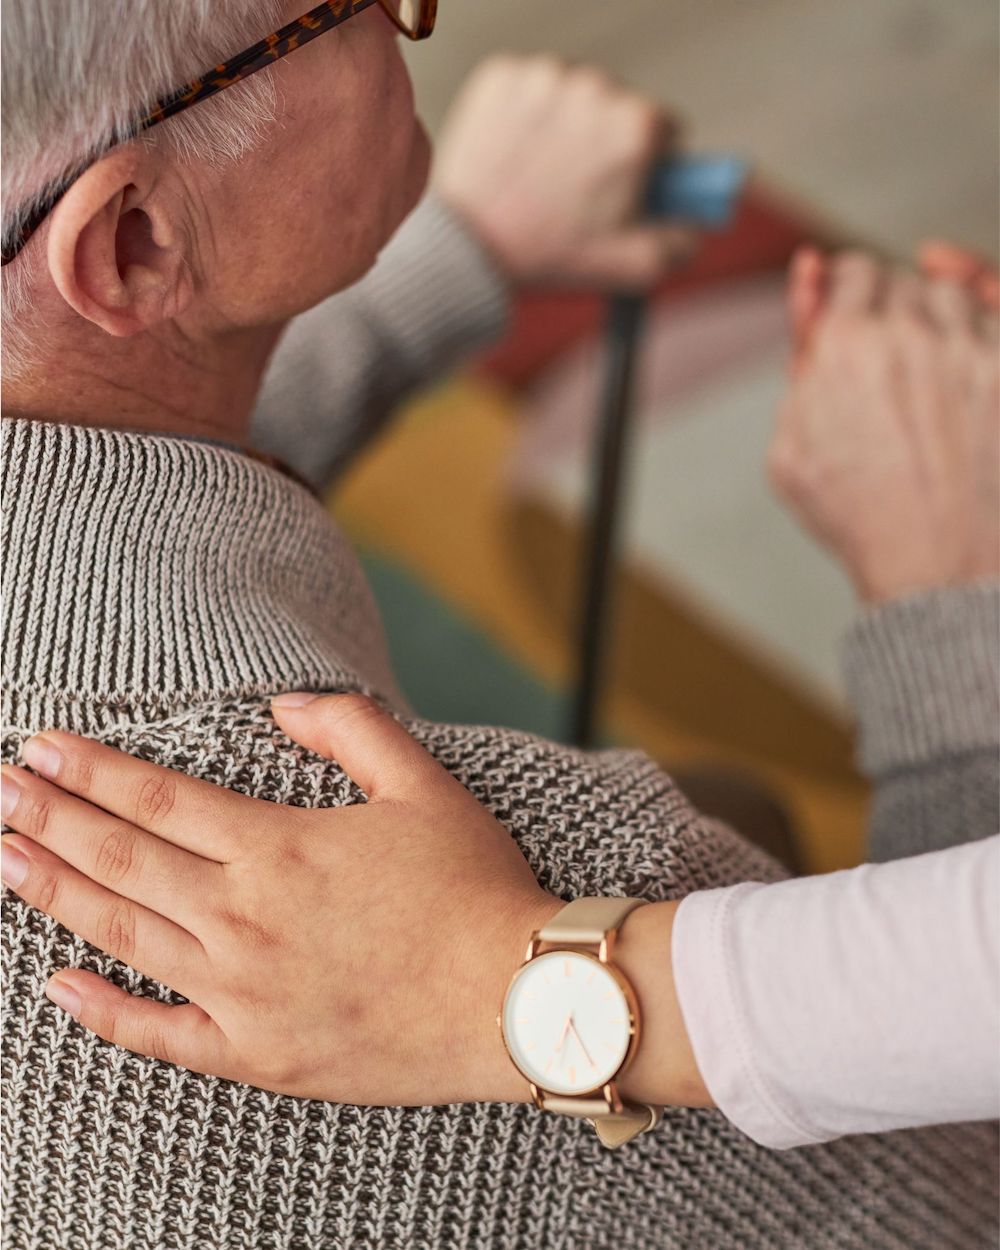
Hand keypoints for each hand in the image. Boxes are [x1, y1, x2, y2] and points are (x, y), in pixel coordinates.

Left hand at [0, 694, 559, 1105]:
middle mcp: (243, 918)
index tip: (41, 747)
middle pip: (123, 860)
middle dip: (51, 820)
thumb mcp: (425, 783)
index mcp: (278, 848)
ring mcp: (242, 993)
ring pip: (124, 934)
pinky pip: (159, 1034)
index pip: (158, 799)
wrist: (517, 999)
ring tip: (3, 860)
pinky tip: (57, 985)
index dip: (93, 771)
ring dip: (54, 894)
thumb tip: (281, 705)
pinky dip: (103, 1011)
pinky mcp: (257, 1055)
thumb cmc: (474, 887)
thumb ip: (350, 729)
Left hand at [432, 54, 694, 289]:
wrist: (467, 248)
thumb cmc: (550, 256)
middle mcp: (595, 87)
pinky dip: (524, 115)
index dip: (648, 162)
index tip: (623, 184)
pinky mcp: (501, 75)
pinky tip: (515, 154)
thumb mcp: (633, 266)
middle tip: (574, 187)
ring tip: (540, 174)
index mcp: (636, 125)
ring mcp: (545, 76)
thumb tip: (699, 222)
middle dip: (604, 141)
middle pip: (617, 107)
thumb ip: (683, 241)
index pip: (666, 129)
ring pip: (572, 95)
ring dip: (565, 124)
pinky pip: (528, 88)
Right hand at [771, 249, 999, 602]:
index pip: (852, 271)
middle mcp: (909, 333)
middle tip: (883, 349)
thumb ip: (800, 361)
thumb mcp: (790, 447)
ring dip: (936, 313)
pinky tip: (962, 355)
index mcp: (846, 344)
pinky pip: (996, 316)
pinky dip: (981, 322)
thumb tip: (809, 295)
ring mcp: (969, 348)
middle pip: (902, 280)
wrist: (936, 565)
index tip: (851, 306)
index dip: (848, 288)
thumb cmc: (863, 517)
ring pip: (953, 294)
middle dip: (888, 305)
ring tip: (926, 361)